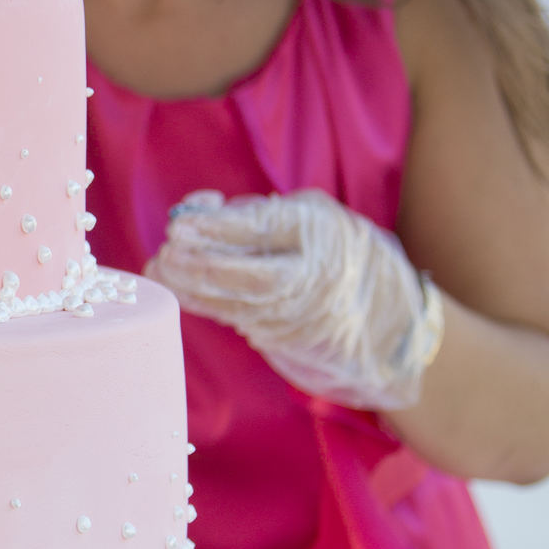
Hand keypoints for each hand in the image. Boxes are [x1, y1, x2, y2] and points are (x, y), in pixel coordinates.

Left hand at [146, 188, 444, 411]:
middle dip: (201, 262)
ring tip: (161, 266)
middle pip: (249, 273)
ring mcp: (296, 314)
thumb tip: (198, 211)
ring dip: (191, 286)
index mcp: (322, 234)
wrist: (387, 321)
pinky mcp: (279, 337)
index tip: (182, 224)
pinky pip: (233, 317)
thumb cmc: (339, 253)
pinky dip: (200, 301)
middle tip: (168, 248)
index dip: (219, 227)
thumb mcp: (312, 217)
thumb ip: (260, 213)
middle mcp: (312, 277)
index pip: (265, 229)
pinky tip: (175, 286)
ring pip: (235, 302)